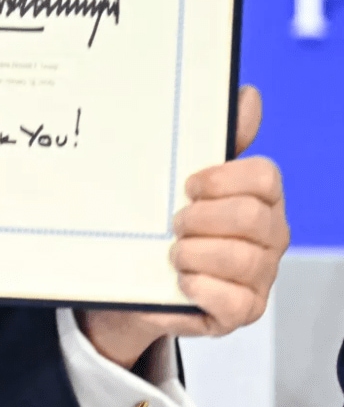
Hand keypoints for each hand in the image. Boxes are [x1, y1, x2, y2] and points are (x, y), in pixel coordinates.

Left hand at [79, 86, 289, 368]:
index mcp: (262, 199)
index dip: (222, 179)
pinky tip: (181, 281)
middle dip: (202, 218)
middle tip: (174, 223)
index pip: (265, 177)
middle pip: (252, 217)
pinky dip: (200, 287)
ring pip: (241, 259)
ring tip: (173, 253)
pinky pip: (231, 300)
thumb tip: (248, 95)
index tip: (188, 185)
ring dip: (194, 253)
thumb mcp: (184, 184)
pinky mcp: (243, 312)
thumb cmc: (167, 226)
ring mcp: (260, 277)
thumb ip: (216, 142)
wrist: (136, 282)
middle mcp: (270, 237)